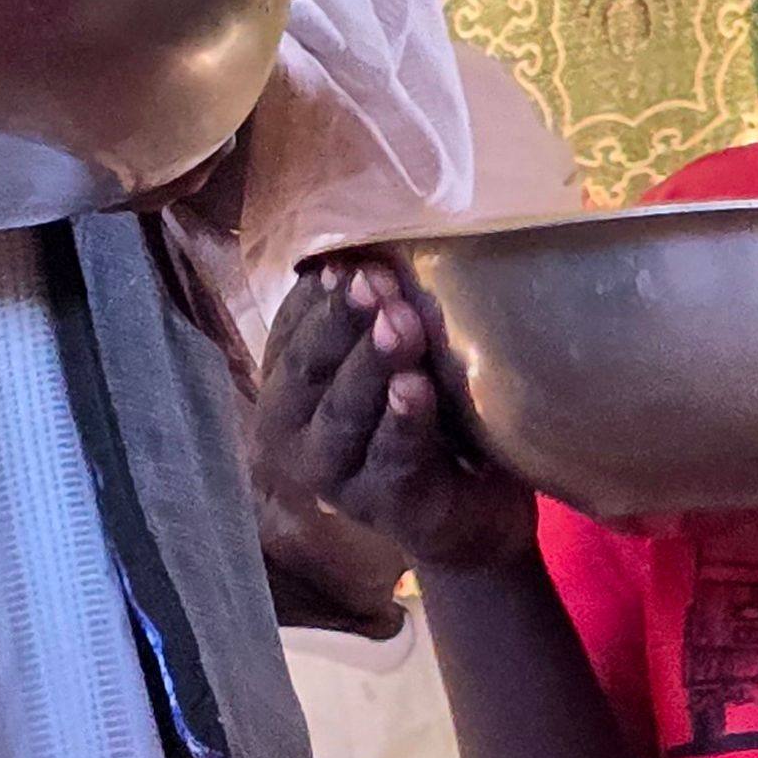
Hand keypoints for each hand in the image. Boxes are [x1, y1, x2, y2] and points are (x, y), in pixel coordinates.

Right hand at [251, 253, 535, 577]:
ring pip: (345, 411)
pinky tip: (415, 388)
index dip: (321, 296)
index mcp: (288, 388)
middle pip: (310, 367)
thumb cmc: (422, 416)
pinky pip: (393, 456)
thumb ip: (371, 314)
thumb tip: (370, 248)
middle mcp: (296, 435)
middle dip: (343, 320)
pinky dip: (404, 421)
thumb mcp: (389, 359)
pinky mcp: (386, 507)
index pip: (291, 332)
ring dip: (373, 363)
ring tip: (400, 324)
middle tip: (376, 282)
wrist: (469, 510)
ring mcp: (336, 478)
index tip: (352, 261)